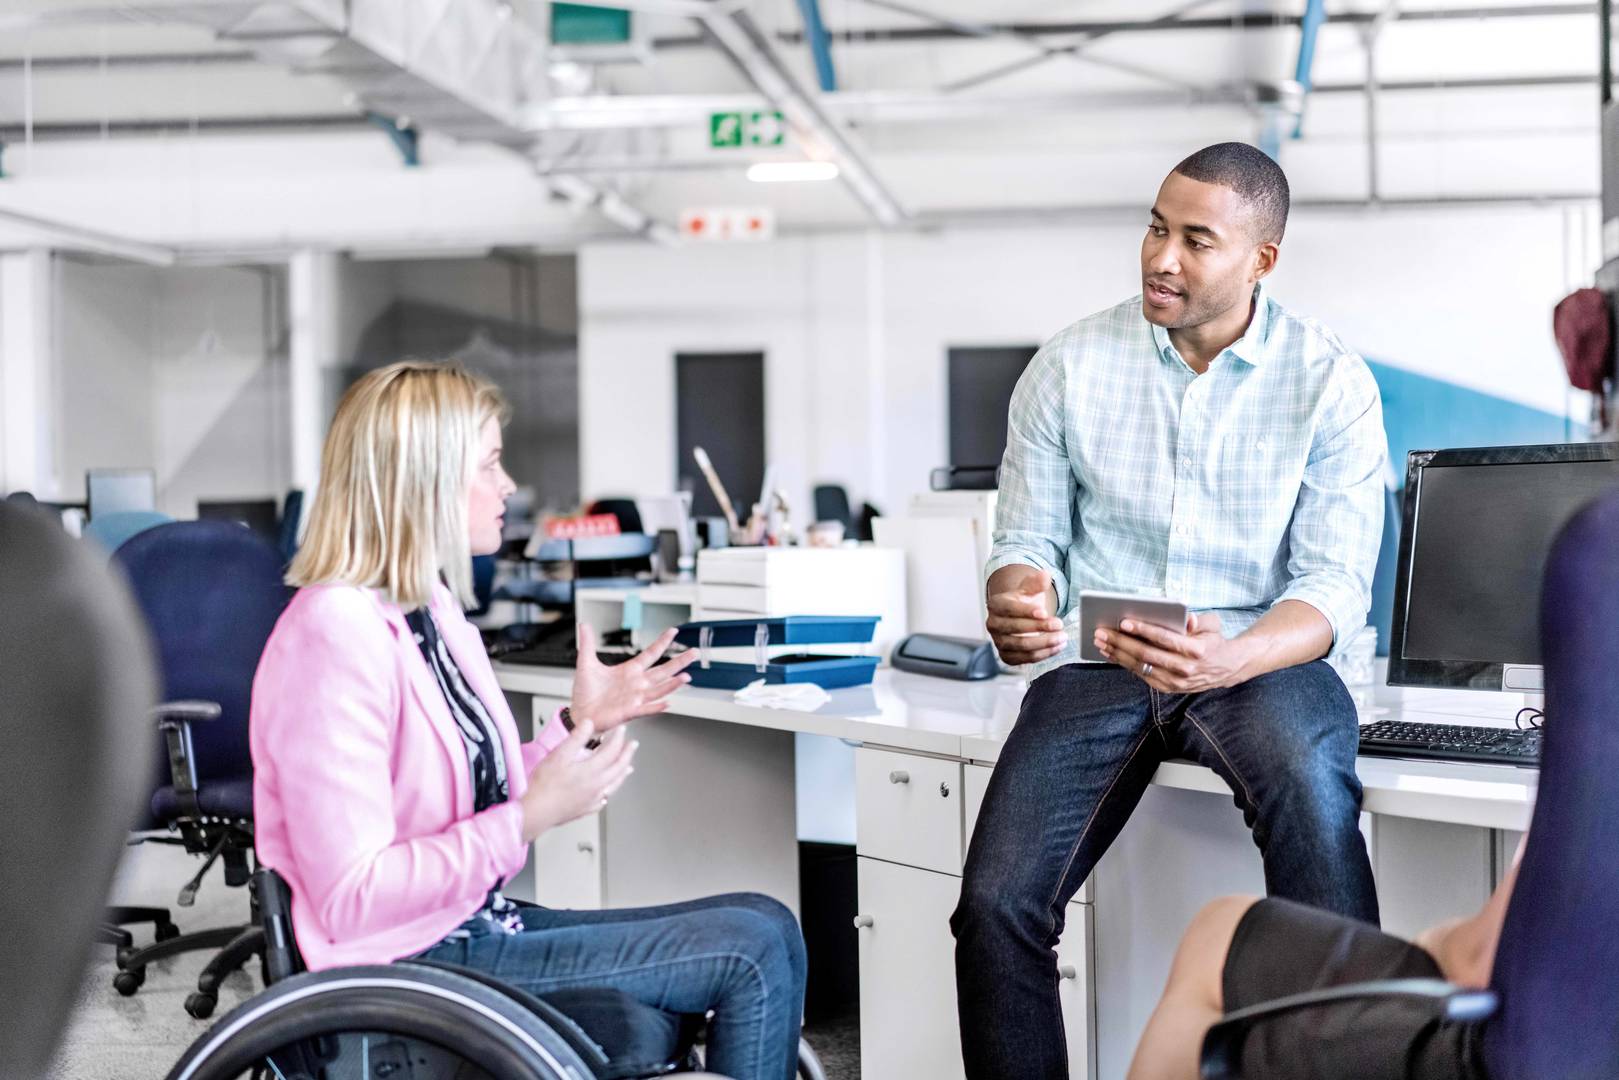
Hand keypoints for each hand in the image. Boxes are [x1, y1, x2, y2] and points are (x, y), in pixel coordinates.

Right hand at [519, 722, 636, 840]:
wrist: (535, 812)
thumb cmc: (544, 785)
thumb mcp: (558, 755)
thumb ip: (576, 738)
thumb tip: (588, 724)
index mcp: (591, 771)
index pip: (612, 751)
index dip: (618, 738)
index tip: (622, 730)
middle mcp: (596, 786)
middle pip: (619, 768)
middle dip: (627, 754)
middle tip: (633, 745)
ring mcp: (592, 799)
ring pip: (614, 784)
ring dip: (623, 773)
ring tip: (628, 768)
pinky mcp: (585, 810)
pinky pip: (604, 800)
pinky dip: (609, 791)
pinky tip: (607, 792)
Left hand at [571, 625, 697, 731]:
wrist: (579, 713)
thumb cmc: (585, 692)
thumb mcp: (586, 663)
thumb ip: (587, 643)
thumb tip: (584, 624)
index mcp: (629, 671)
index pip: (650, 654)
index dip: (662, 642)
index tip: (674, 631)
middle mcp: (637, 684)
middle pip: (662, 671)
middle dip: (679, 662)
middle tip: (694, 652)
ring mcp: (635, 698)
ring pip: (658, 690)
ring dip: (672, 684)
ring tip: (686, 677)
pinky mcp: (629, 712)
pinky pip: (646, 709)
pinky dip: (656, 707)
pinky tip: (668, 703)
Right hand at [986, 566, 1065, 665]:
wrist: (1018, 617)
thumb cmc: (1023, 602)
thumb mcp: (1029, 589)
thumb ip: (1037, 582)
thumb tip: (1045, 574)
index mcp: (996, 604)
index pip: (1009, 608)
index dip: (1026, 611)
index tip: (1045, 613)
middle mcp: (993, 624)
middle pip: (1015, 628)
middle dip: (1039, 628)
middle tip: (1059, 625)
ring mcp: (998, 642)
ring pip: (1021, 646)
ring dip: (1044, 643)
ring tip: (1062, 638)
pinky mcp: (1006, 656)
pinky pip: (1025, 658)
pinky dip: (1043, 654)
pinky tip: (1056, 647)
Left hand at [1094, 612, 1250, 692]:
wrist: (1226, 668)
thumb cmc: (1213, 640)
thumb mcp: (1213, 625)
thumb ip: (1200, 620)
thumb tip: (1187, 619)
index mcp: (1197, 650)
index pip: (1165, 639)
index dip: (1143, 630)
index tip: (1123, 622)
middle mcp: (1185, 669)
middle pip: (1146, 654)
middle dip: (1121, 642)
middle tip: (1101, 632)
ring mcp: (1175, 682)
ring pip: (1140, 666)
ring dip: (1117, 654)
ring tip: (1100, 642)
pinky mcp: (1167, 688)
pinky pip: (1141, 675)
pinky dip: (1124, 663)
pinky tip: (1111, 653)